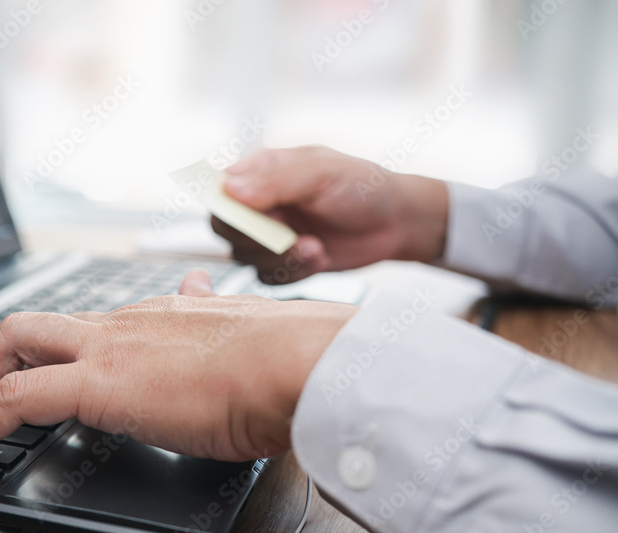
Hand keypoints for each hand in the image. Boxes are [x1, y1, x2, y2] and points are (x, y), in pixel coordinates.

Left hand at [0, 270, 357, 464]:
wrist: (297, 364)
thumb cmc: (287, 361)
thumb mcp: (242, 337)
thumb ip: (215, 319)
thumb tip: (203, 292)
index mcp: (159, 317)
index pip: (88, 326)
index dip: (56, 352)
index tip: (47, 375)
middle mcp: (124, 325)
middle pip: (34, 324)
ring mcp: (107, 349)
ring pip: (13, 344)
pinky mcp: (97, 385)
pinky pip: (15, 399)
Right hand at [213, 146, 448, 283]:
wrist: (397, 223)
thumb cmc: (363, 186)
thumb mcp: (321, 174)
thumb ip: (274, 181)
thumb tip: (229, 189)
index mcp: (260, 171)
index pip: (220, 192)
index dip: (232, 211)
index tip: (265, 219)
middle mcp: (259, 203)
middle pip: (227, 229)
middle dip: (259, 240)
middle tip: (293, 238)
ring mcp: (270, 234)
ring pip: (245, 257)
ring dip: (281, 259)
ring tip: (316, 248)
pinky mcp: (283, 261)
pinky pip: (267, 277)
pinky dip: (294, 273)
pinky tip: (320, 257)